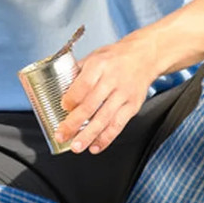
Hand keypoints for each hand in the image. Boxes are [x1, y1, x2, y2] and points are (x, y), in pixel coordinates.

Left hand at [55, 34, 155, 153]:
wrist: (145, 55)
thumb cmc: (115, 57)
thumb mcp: (94, 56)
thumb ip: (77, 73)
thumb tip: (58, 90)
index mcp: (100, 65)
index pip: (83, 85)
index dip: (72, 99)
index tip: (63, 108)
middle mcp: (112, 80)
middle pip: (91, 105)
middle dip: (74, 123)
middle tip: (62, 135)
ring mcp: (124, 94)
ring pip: (104, 119)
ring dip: (88, 135)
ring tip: (76, 147)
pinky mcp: (133, 106)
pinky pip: (118, 125)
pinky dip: (106, 138)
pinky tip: (95, 147)